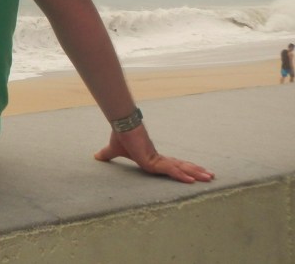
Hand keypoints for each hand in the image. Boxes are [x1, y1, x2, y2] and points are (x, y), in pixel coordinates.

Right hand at [94, 126, 213, 183]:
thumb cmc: (120, 136)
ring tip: (210, 177)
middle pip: (181, 166)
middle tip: (211, 176)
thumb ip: (108, 155)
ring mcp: (157, 159)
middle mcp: (159, 158)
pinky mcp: (153, 161)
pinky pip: (170, 170)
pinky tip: (191, 180)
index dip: (184, 169)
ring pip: (181, 168)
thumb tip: (96, 156)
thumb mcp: (114, 150)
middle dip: (196, 171)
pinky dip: (181, 175)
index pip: (172, 165)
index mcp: (152, 158)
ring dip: (196, 172)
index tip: (195, 173)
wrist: (121, 126)